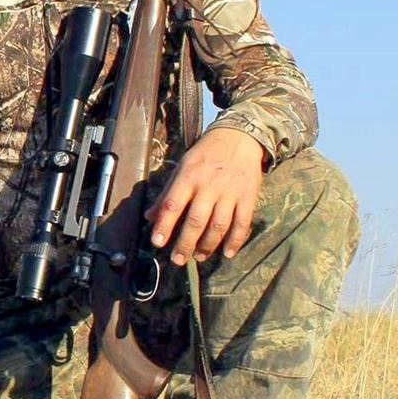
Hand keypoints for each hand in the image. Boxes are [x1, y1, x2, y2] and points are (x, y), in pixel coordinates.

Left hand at [144, 127, 266, 265]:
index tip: (157, 243)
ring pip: (218, 225)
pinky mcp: (248, 197)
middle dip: (185, 243)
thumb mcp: (181, 168)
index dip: (164, 225)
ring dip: (208, 245)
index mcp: (188, 177)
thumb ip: (166, 194)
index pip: (173, 204)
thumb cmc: (205, 155)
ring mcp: (230, 193)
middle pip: (196, 220)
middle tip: (177, 260)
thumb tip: (149, 217)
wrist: (239, 138)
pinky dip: (235, 241)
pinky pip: (242, 223)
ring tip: (198, 257)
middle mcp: (209, 186)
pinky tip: (227, 253)